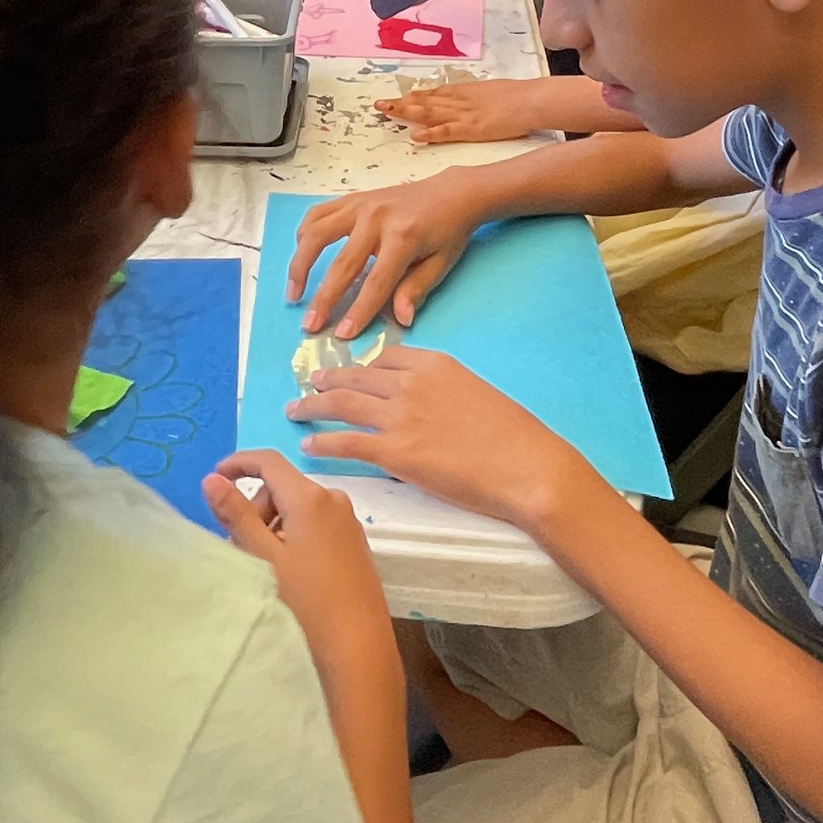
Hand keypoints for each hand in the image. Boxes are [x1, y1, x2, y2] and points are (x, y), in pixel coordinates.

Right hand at [203, 449, 395, 670]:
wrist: (358, 644)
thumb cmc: (306, 600)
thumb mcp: (262, 556)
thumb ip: (236, 514)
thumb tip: (213, 478)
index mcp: (310, 497)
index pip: (268, 461)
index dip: (238, 463)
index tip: (216, 478)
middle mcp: (333, 499)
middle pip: (282, 487)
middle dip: (256, 508)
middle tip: (241, 546)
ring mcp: (348, 521)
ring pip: (298, 508)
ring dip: (274, 525)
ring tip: (265, 565)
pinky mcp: (354, 542)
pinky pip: (316, 524)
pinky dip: (295, 535)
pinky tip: (290, 571)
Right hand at [287, 170, 487, 337]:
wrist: (452, 192)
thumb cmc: (449, 231)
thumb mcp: (442, 264)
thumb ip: (416, 289)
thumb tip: (400, 319)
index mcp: (404, 237)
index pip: (375, 283)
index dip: (358, 311)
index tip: (342, 334)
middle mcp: (377, 218)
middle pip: (341, 264)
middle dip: (323, 299)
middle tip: (309, 325)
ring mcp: (361, 204)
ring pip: (317, 234)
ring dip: (300, 265)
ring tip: (294, 292)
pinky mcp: (352, 198)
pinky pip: (318, 214)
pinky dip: (305, 235)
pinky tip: (301, 255)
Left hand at [288, 346, 593, 527]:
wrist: (526, 466)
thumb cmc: (514, 438)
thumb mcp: (475, 395)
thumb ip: (443, 393)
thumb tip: (424, 407)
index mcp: (434, 364)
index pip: (386, 356)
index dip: (362, 365)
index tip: (350, 372)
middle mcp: (411, 383)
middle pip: (355, 376)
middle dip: (327, 380)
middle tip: (310, 384)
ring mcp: (400, 416)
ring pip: (342, 403)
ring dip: (313, 406)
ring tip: (296, 409)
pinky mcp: (395, 452)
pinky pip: (347, 442)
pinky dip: (323, 442)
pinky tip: (309, 445)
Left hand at [375, 78, 547, 145]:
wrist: (531, 100)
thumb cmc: (517, 95)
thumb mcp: (491, 91)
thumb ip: (475, 96)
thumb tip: (468, 98)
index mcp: (464, 91)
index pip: (433, 93)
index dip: (414, 96)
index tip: (397, 97)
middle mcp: (458, 101)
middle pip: (425, 102)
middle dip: (401, 103)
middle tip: (379, 104)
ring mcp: (463, 114)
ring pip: (429, 113)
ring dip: (407, 113)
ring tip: (387, 113)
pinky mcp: (471, 128)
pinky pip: (447, 131)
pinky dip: (430, 133)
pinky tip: (415, 135)